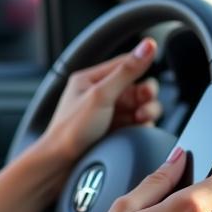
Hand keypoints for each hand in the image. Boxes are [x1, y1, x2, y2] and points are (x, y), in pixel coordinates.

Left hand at [45, 37, 162, 166]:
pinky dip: (143, 124)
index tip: (152, 75)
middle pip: (135, 86)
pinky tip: (140, 128)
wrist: (60, 165)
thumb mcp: (101, 95)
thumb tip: (148, 46)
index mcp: (89, 79)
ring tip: (142, 118)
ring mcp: (106, 113)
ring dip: (147, 110)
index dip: (141, 69)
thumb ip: (127, 71)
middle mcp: (98, 94)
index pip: (123, 64)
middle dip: (145, 94)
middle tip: (145, 104)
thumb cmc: (72, 129)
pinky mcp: (113, 131)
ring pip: (138, 105)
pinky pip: (136, 122)